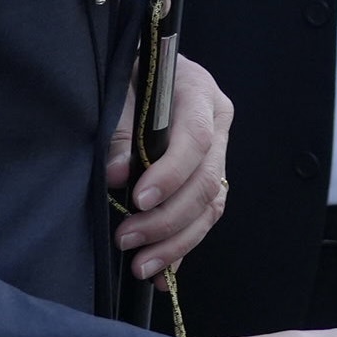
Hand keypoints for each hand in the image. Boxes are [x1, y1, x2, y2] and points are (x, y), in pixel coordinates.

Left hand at [110, 55, 231, 281]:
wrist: (146, 63)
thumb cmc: (132, 70)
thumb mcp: (122, 84)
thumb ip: (119, 128)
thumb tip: (117, 175)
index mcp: (200, 94)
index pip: (196, 139)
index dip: (170, 174)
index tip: (137, 200)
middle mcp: (219, 125)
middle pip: (207, 182)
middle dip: (168, 219)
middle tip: (127, 240)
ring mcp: (219, 153)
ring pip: (211, 207)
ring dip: (176, 242)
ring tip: (141, 266)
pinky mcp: (209, 176)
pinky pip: (203, 218)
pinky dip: (182, 247)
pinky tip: (161, 273)